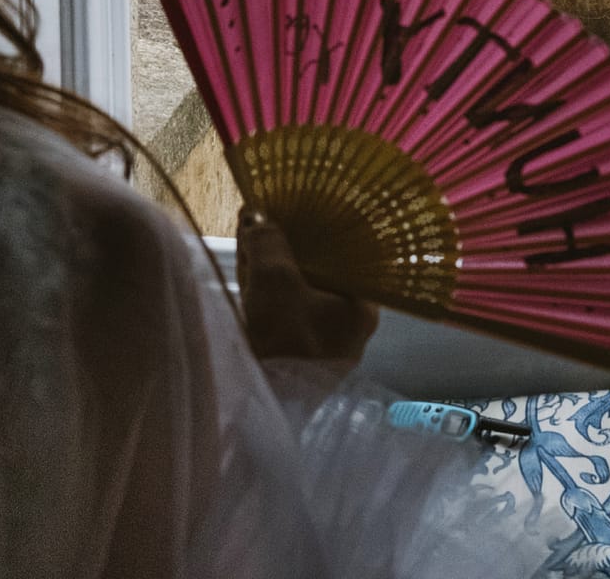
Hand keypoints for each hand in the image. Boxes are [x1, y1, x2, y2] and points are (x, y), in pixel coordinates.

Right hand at [235, 208, 378, 365]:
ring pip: (298, 289)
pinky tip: (248, 267)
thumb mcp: (274, 281)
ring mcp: (323, 340)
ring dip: (272, 263)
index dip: (318, 227)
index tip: (297, 206)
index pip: (346, 254)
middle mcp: (349, 323)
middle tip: (263, 215)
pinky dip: (267, 288)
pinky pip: (285, 309)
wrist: (263, 403)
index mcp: (362, 306)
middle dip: (287, 243)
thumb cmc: (284, 339)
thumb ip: (267, 243)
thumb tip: (257, 214)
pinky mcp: (297, 351)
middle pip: (318, 270)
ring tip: (248, 233)